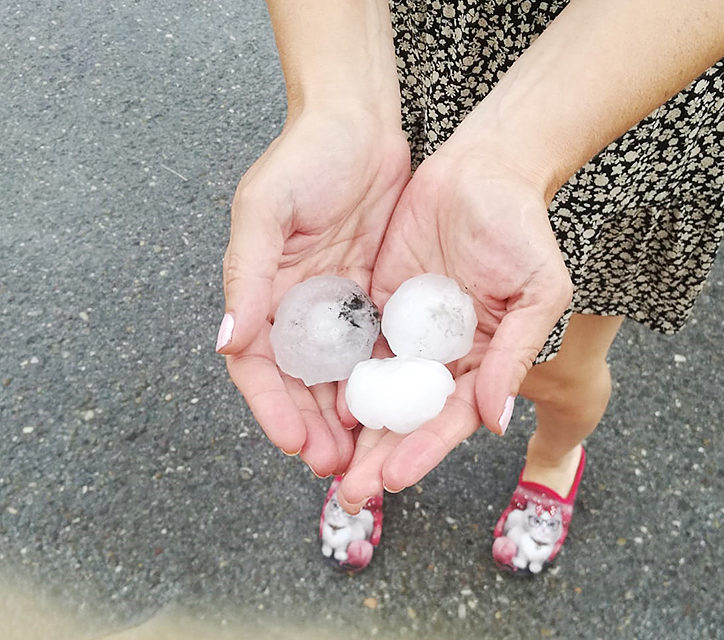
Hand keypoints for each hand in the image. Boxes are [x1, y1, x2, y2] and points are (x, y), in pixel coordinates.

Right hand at [218, 110, 409, 477]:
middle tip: (337, 468)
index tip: (295, 445)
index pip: (259, 368)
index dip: (272, 410)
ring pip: (339, 377)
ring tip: (366, 454)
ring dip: (348, 418)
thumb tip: (227, 343)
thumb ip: (247, 275)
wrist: (358, 124)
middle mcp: (296, 309)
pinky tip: (395, 410)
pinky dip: (380, 383)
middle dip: (314, 428)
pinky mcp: (373, 297)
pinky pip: (376, 349)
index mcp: (262, 293)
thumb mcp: (265, 210)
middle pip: (300, 384)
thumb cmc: (304, 158)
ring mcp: (336, 306)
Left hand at [336, 146, 571, 509]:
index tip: (391, 479)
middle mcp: (441, 354)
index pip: (450, 417)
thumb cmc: (522, 229)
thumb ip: (514, 355)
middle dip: (378, 454)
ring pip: (376, 387)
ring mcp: (407, 330)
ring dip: (352, 427)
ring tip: (323, 463)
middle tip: (348, 494)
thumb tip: (495, 422)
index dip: (422, 450)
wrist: (484, 170)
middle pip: (407, 415)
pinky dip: (335, 372)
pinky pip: (353, 342)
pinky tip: (313, 400)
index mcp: (481, 360)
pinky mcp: (377, 301)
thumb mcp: (537, 291)